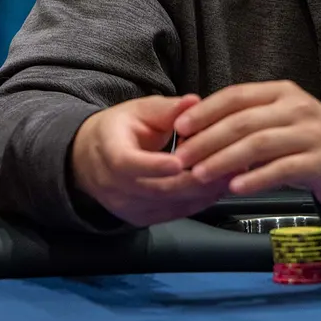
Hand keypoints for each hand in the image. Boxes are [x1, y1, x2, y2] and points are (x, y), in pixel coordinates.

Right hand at [72, 94, 227, 226]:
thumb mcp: (138, 111)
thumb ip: (167, 109)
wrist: (91, 160)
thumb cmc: (119, 131)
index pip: (128, 164)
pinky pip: (173, 214)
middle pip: (156, 190)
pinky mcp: (141, 218)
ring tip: (230, 176)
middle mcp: (114, 186)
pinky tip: (217, 188)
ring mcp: (127, 207)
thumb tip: (193, 101)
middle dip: (193, 180)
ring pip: (168, 205)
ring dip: (201, 192)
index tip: (179, 162)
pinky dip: (197, 202)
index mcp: (110, 152)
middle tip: (225, 165)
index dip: (154, 165)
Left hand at [173, 81, 320, 211]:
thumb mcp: (282, 121)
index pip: (236, 95)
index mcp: (282, 92)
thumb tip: (199, 132)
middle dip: (207, 139)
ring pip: (259, 144)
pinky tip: (235, 187)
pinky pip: (282, 169)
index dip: (205, 110)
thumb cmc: (311, 143)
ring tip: (200, 174)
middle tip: (182, 157)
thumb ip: (249, 122)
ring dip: (224, 159)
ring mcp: (312, 133)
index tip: (180, 126)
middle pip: (243, 121)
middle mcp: (297, 107)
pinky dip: (255, 178)